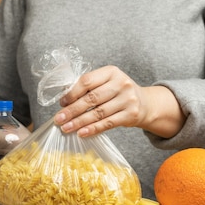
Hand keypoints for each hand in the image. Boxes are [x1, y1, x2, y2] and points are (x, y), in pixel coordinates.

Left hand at [54, 65, 183, 137]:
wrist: (145, 103)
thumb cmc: (119, 93)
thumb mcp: (107, 83)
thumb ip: (90, 88)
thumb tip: (65, 102)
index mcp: (111, 72)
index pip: (87, 81)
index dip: (72, 93)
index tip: (61, 103)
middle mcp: (121, 83)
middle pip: (92, 98)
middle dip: (72, 110)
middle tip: (59, 119)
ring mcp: (127, 99)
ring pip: (98, 113)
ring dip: (80, 122)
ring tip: (66, 128)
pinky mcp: (131, 115)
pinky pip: (108, 123)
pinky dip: (93, 129)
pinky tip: (82, 133)